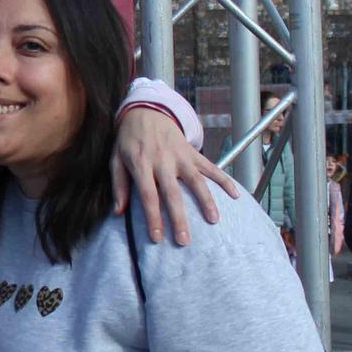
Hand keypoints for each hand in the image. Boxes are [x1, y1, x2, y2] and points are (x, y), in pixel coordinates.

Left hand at [111, 107, 241, 244]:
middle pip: (172, 193)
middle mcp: (163, 161)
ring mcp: (180, 156)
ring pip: (196, 180)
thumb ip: (119, 185)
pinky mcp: (193, 152)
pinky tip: (235, 194)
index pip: (148, 195)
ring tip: (213, 220)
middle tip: (184, 240)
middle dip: (179, 218)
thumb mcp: (116, 159)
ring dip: (206, 200)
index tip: (157, 238)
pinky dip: (224, 179)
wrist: (146, 111)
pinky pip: (211, 167)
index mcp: (141, 164)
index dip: (153, 217)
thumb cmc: (129, 140)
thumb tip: (118, 212)